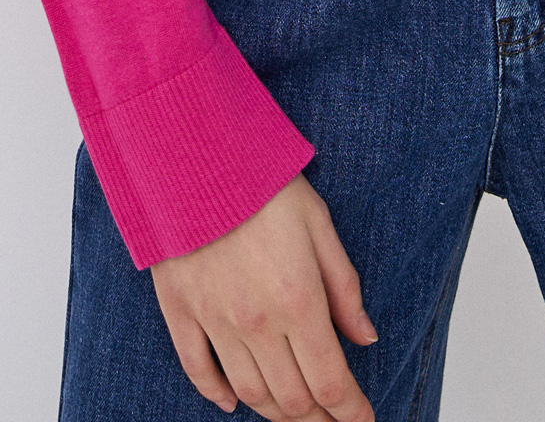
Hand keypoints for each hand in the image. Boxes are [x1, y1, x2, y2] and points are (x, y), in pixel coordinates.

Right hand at [150, 173, 376, 419]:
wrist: (192, 149)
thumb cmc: (259, 179)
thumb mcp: (318, 222)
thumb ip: (343, 286)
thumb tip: (365, 337)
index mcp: (298, 299)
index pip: (332, 383)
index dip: (352, 413)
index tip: (362, 420)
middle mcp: (257, 321)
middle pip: (293, 400)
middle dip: (319, 420)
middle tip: (333, 420)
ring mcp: (214, 319)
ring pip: (250, 393)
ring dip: (277, 413)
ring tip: (294, 413)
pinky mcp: (179, 308)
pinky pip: (197, 369)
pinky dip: (217, 394)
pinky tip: (234, 401)